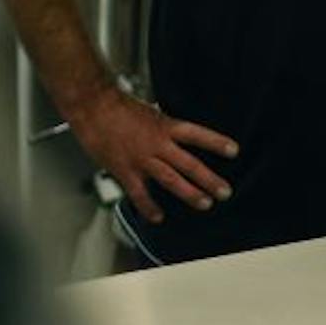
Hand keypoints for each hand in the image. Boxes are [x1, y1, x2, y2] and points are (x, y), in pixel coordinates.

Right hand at [68, 87, 237, 224]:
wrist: (91, 107)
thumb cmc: (118, 107)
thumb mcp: (150, 113)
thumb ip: (164, 129)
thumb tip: (177, 137)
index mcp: (165, 126)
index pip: (197, 134)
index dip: (216, 142)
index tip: (234, 150)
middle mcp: (157, 144)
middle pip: (189, 164)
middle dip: (209, 179)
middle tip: (225, 191)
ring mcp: (142, 159)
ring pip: (171, 180)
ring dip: (190, 194)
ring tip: (205, 204)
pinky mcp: (125, 171)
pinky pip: (140, 194)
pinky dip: (149, 207)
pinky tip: (158, 217)